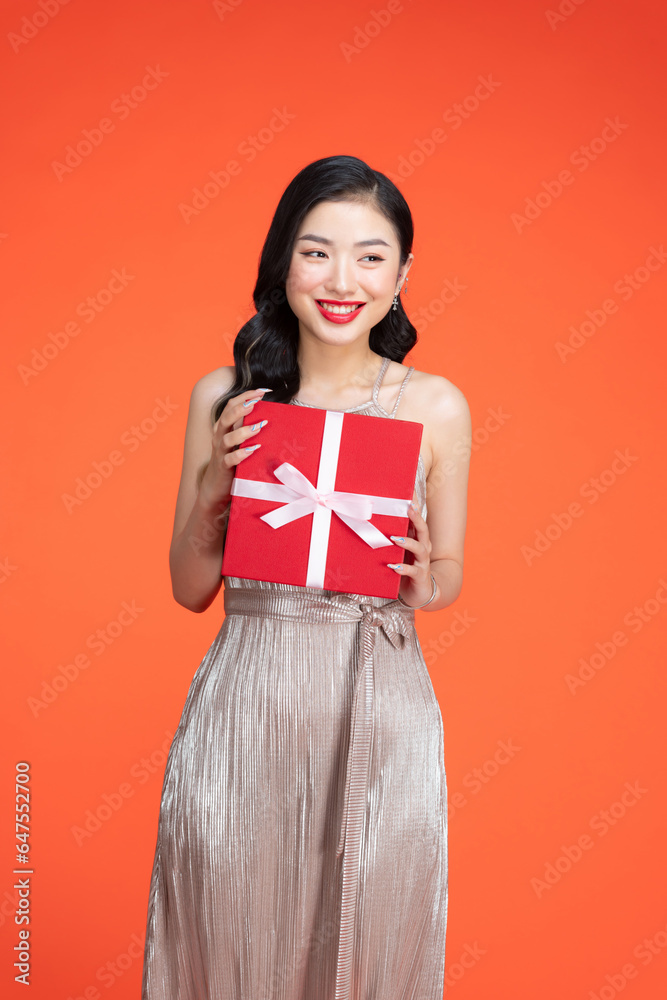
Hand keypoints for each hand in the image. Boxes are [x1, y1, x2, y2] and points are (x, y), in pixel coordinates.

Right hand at [198, 387, 270, 511]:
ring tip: (260, 426)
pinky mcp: (223, 467)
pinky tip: (254, 450)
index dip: (245, 396)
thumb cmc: (232, 459)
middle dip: (242, 407)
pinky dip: (242, 453)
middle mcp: (219, 436)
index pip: (231, 405)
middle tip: (257, 402)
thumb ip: (249, 427)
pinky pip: (230, 459)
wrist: (216, 486)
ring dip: (244, 431)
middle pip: (226, 417)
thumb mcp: (239, 441)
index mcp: (223, 427)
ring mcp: (220, 452)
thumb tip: (271, 416)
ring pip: (228, 438)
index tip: (262, 391)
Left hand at [388, 499, 434, 606]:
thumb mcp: (398, 550)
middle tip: (409, 509)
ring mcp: (422, 562)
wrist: (419, 592)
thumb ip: (389, 538)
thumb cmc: (406, 566)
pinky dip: (403, 568)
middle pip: (423, 530)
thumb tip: (367, 523)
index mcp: (417, 539)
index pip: (417, 520)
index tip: (409, 494)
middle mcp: (423, 547)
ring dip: (407, 542)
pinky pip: (413, 571)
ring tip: (394, 538)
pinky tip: (394, 567)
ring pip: (420, 548)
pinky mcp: (420, 576)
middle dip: (416, 518)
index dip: (415, 507)